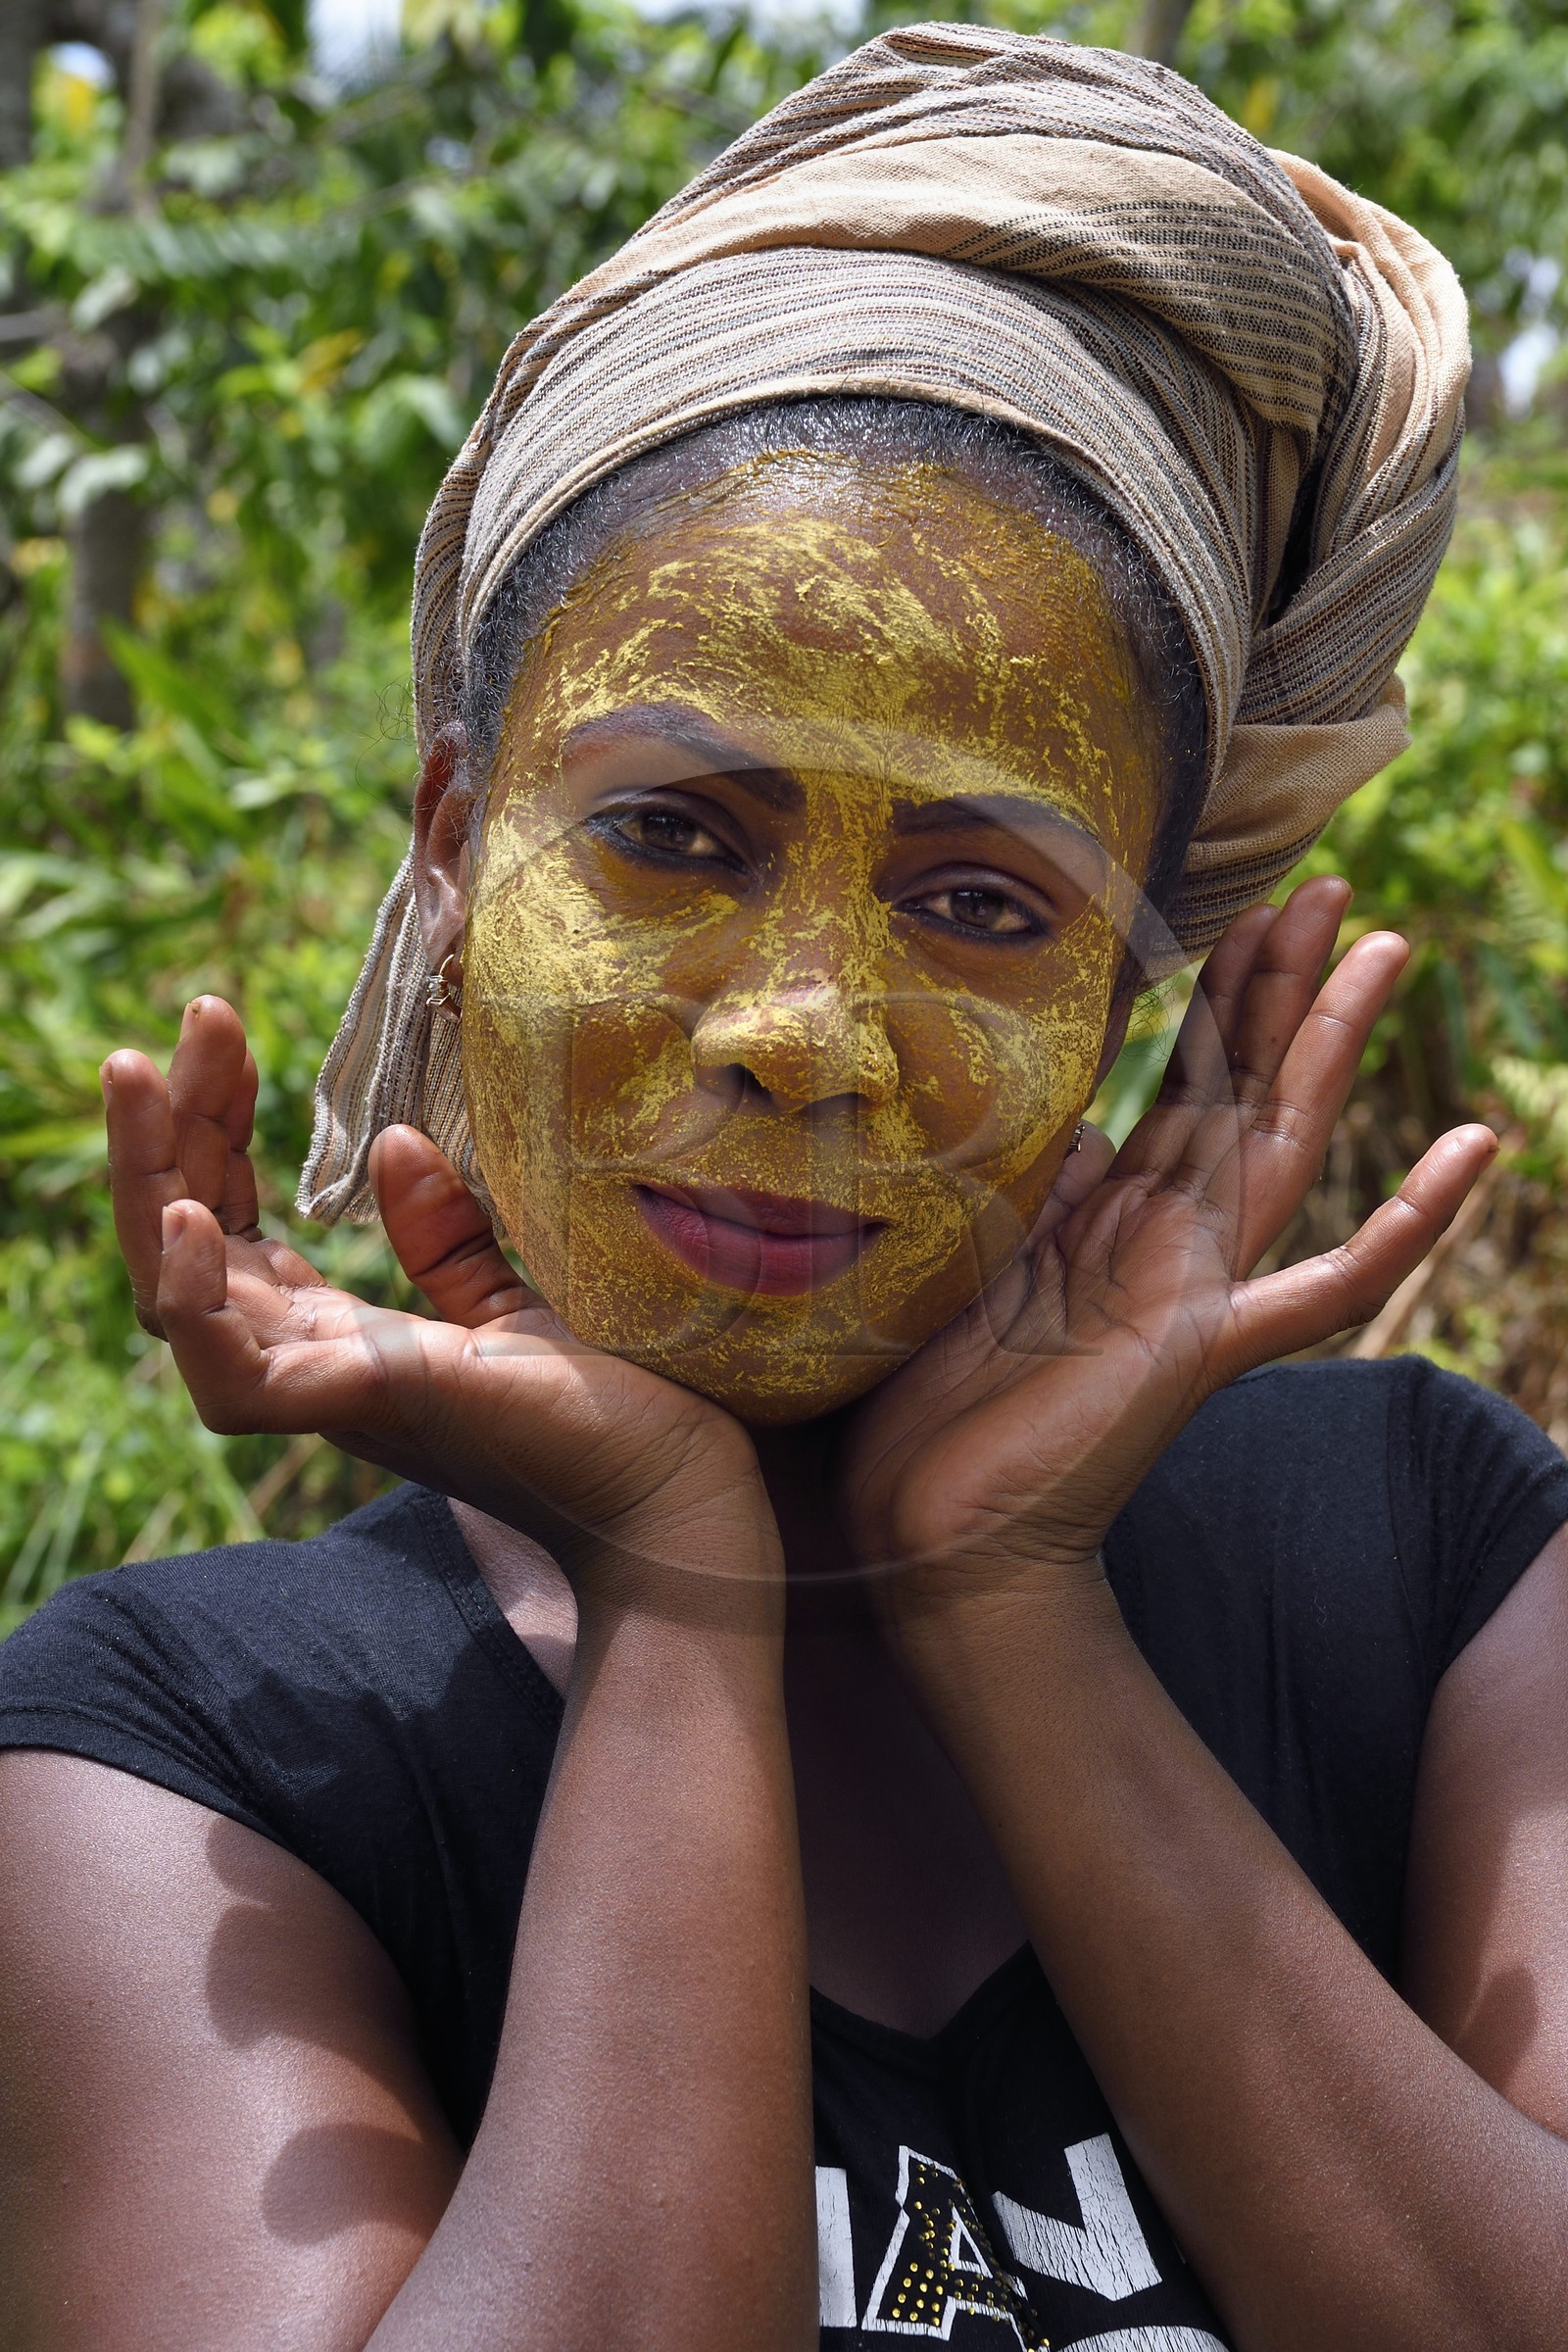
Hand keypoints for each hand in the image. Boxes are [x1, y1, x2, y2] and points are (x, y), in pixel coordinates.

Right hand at [103, 999, 776, 1601]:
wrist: (676, 1482)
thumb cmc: (609, 1404)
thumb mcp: (512, 1299)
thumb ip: (445, 1236)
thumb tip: (391, 1141)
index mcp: (339, 1334)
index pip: (232, 1219)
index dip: (213, 1123)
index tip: (223, 1025)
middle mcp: (311, 1362)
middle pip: (184, 1244)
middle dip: (164, 1128)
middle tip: (193, 1020)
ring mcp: (326, 1389)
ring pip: (176, 1297)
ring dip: (146, 1182)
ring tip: (139, 1077)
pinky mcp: (360, 1406)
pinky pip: (229, 1372)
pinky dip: (191, 1296)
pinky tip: (192, 1213)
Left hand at [839, 879, 1496, 1609]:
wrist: (931, 1537)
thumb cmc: (930, 1411)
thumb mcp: (975, 1260)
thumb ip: (1039, 1188)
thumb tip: (1083, 1119)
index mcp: (1110, 1218)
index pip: (1185, 1082)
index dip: (1221, 997)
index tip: (1250, 905)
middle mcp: (1168, 1242)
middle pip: (1245, 1087)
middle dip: (1283, 983)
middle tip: (1331, 884)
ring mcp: (1198, 1292)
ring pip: (1283, 1141)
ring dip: (1329, 1043)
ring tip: (1382, 948)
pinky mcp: (1206, 1346)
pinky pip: (1330, 1285)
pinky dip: (1407, 1221)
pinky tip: (1473, 1147)